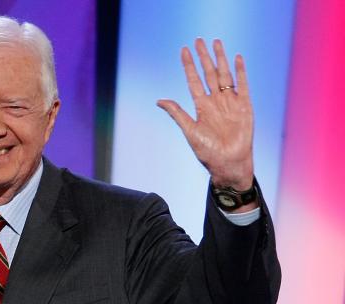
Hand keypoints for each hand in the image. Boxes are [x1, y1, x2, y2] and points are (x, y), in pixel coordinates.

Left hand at [157, 38, 254, 190]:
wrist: (228, 163)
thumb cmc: (208, 152)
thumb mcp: (190, 131)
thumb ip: (177, 113)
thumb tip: (159, 100)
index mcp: (201, 107)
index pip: (194, 81)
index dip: (189, 66)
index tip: (183, 50)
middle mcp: (215, 101)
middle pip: (209, 73)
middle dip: (204, 57)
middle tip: (199, 40)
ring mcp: (230, 102)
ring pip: (225, 75)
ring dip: (221, 59)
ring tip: (216, 43)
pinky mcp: (245, 106)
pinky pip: (243, 85)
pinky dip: (241, 71)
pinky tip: (237, 59)